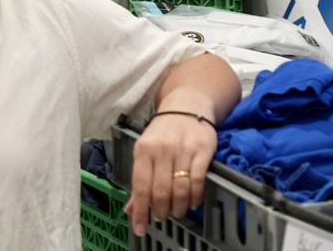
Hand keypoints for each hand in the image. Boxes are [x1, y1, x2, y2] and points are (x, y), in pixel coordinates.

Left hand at [124, 112, 216, 236]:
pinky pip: (198, 180)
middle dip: (161, 210)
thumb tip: (131, 209)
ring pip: (180, 188)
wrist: (187, 105)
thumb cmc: (163, 132)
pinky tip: (193, 202)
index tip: (140, 228)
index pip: (140, 186)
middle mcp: (161, 150)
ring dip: (179, 206)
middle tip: (162, 216)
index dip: (140, 211)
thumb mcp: (145, 151)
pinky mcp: (202, 151)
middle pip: (160, 190)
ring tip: (178, 212)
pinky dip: (195, 196)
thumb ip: (140, 181)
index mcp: (143, 150)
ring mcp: (182, 150)